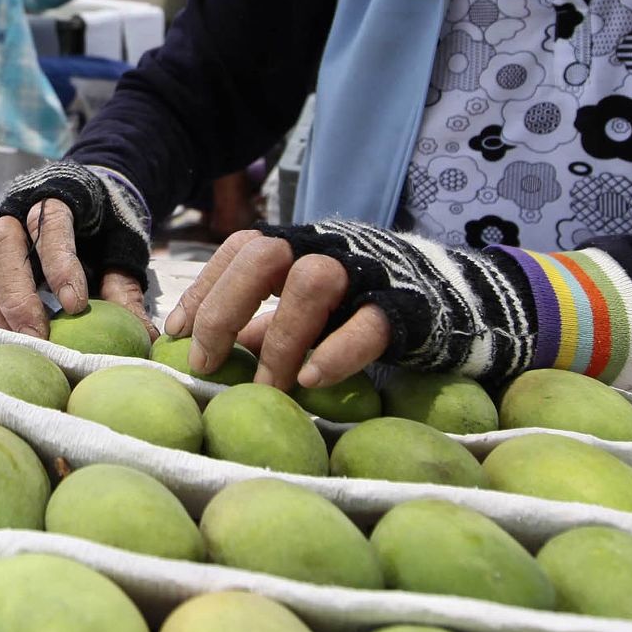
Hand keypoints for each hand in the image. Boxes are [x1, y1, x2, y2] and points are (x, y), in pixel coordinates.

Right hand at [0, 205, 146, 339]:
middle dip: (17, 293)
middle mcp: (16, 209)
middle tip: (38, 334)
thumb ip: (125, 288)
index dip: (59, 263)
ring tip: (21, 339)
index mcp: (59, 198)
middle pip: (2, 242)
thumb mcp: (119, 251)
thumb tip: (145, 335)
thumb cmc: (101, 230)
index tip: (74, 305)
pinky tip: (9, 332)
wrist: (84, 203)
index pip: (51, 224)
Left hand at [163, 229, 391, 390]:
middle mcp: (328, 247)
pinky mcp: (405, 307)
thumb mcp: (308, 310)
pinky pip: (368, 323)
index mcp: (301, 245)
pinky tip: (312, 381)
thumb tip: (209, 350)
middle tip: (207, 361)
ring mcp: (367, 272)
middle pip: (265, 253)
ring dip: (281, 338)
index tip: (176, 333)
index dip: (204, 286)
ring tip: (269, 385)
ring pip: (314, 281)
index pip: (240, 247)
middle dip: (226, 305)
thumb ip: (264, 324)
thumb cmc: (364, 307)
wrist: (455, 301)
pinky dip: (337, 352)